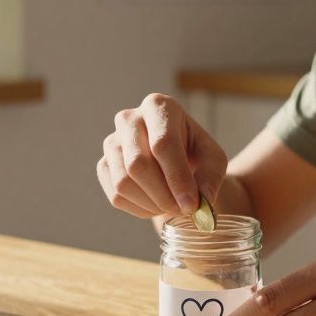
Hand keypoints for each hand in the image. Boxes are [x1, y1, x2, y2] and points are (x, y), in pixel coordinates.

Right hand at [97, 93, 227, 217]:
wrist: (173, 156)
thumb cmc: (194, 152)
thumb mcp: (212, 158)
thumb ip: (211, 176)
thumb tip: (202, 201)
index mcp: (159, 106)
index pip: (162, 144)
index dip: (177, 178)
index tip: (192, 204)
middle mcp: (129, 119)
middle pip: (138, 164)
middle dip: (163, 195)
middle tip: (183, 209)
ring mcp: (111, 142)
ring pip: (123, 182)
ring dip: (151, 204)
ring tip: (171, 206)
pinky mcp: (103, 165)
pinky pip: (116, 196)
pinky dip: (139, 208)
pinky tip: (156, 205)